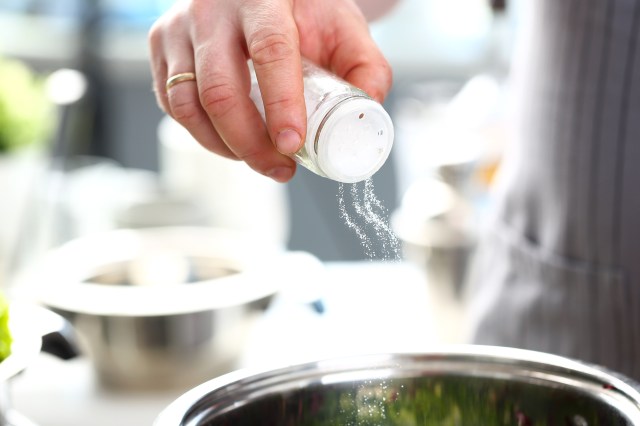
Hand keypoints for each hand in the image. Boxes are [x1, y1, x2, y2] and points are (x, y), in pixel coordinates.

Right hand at [149, 0, 391, 181]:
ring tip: (259, 160)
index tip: (292, 144)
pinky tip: (232, 141)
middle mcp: (214, 11)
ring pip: (187, 104)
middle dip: (250, 143)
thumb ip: (365, 67)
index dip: (281, 104)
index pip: (270, 51)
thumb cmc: (301, 9)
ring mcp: (180, 30)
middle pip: (220, 89)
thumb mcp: (342, 27)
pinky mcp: (162, 49)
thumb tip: (366, 112)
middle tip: (280, 168)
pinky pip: (174, 105)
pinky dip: (203, 135)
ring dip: (224, 147)